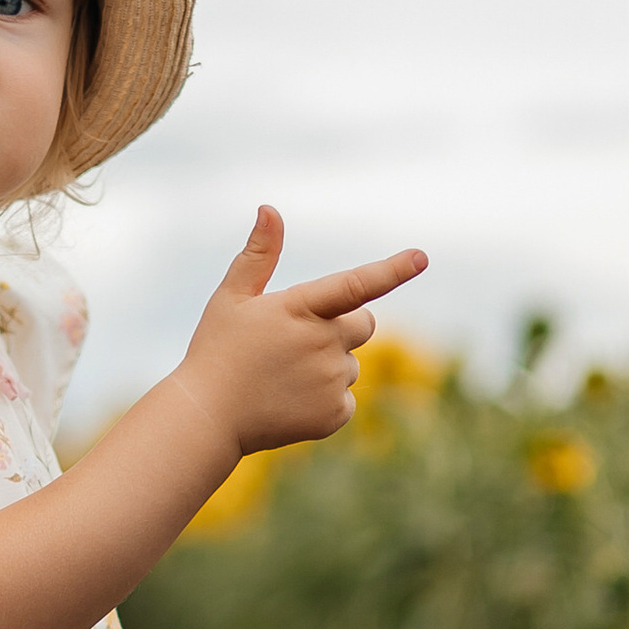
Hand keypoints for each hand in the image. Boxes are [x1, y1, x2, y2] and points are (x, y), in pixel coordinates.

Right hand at [175, 207, 429, 456]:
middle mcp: (323, 344)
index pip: (355, 285)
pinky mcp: (333, 415)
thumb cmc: (217, 351)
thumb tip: (269, 209)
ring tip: (282, 377)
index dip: (392, 270)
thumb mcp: (231, 298)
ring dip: (327, 366)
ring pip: (349, 365)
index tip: (421, 257)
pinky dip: (324, 399)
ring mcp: (330, 382)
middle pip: (363, 325)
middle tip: (298, 341)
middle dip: (343, 328)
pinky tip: (289, 400)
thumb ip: (258, 255)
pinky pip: (345, 399)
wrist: (207, 418)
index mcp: (300, 309)